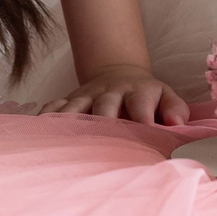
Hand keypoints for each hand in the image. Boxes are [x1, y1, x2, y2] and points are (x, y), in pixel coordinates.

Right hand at [40, 64, 190, 126]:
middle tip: (99, 142)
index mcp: (139, 91)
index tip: (144, 131)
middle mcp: (112, 91)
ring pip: (77, 105)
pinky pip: (56, 105)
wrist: (121, 74)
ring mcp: (89, 94)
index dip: (142, 117)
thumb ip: (174, 109)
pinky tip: (39, 130)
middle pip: (105, 105)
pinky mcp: (72, 98)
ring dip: (71, 120)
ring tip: (63, 138)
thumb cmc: (148, 97)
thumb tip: (176, 124)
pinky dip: (48, 115)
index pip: (140, 102)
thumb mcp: (166, 97)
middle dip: (103, 121)